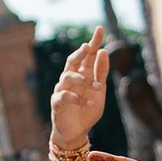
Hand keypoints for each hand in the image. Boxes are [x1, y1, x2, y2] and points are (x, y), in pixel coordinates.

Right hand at [49, 28, 113, 154]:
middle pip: (72, 61)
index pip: (87, 55)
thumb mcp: (99, 91)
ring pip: (68, 77)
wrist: (77, 131)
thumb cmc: (87, 109)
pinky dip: (79, 98)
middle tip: (88, 46)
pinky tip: (90, 102)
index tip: (100, 29)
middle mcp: (70, 79)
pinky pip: (65, 95)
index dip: (93, 42)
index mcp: (82, 74)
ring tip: (97, 88)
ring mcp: (61, 89)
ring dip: (84, 81)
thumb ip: (101, 72)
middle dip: (80, 53)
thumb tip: (104, 51)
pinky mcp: (57, 102)